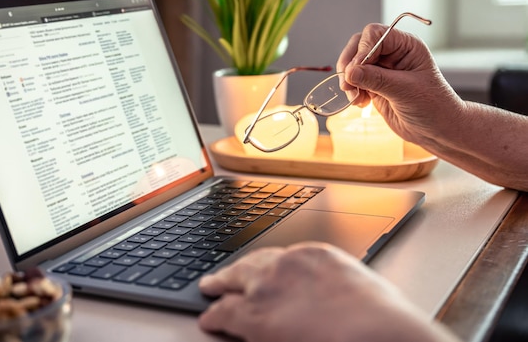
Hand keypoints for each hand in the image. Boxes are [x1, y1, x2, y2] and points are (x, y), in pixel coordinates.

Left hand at [198, 242, 458, 341]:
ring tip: (210, 288)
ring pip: (234, 282)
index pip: (281, 257)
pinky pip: (225, 312)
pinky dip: (215, 315)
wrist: (378, 333)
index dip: (266, 264)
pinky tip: (209, 319)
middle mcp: (287, 265)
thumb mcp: (356, 287)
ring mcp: (268, 286)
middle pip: (252, 263)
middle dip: (237, 269)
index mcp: (315, 256)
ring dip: (220, 285)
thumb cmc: (381, 320)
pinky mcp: (254, 315)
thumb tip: (328, 300)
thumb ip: (332, 286)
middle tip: (225, 273)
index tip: (263, 268)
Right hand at [337, 24, 463, 144]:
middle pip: (359, 46)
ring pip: (353, 64)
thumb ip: (376, 79)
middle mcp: (392, 54)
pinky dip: (351, 91)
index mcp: (406, 46)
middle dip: (349, 64)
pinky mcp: (374, 85)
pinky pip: (354, 81)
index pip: (375, 35)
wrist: (437, 130)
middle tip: (347, 84)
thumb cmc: (433, 106)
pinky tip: (360, 102)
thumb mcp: (405, 91)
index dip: (361, 50)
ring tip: (356, 98)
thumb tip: (349, 72)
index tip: (354, 70)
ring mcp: (382, 70)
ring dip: (349, 80)